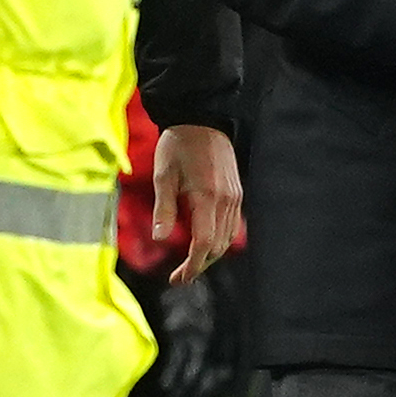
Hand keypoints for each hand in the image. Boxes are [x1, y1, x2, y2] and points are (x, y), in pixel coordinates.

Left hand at [153, 123, 243, 284]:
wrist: (202, 118)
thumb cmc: (178, 144)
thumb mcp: (163, 175)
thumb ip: (164, 209)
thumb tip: (159, 239)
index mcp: (207, 197)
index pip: (204, 243)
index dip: (192, 265)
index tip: (177, 279)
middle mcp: (226, 200)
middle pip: (218, 246)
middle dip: (199, 265)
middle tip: (179, 277)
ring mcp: (235, 196)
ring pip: (227, 238)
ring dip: (210, 254)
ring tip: (190, 263)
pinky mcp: (236, 191)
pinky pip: (232, 225)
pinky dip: (219, 239)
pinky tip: (204, 242)